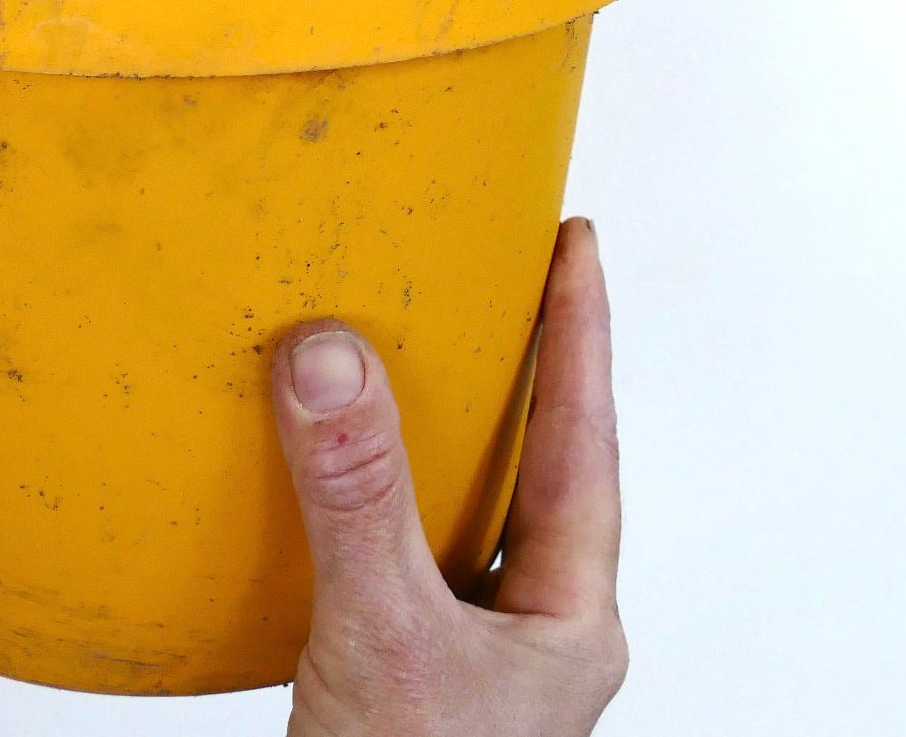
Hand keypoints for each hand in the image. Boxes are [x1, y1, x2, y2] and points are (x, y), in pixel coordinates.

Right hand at [272, 217, 626, 735]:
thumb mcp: (387, 644)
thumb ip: (361, 501)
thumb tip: (333, 356)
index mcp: (565, 613)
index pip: (585, 437)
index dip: (581, 328)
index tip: (576, 236)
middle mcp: (524, 623)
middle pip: (537, 461)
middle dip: (520, 360)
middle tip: (497, 264)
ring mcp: (464, 650)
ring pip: (463, 506)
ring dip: (441, 424)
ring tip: (413, 341)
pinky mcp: (399, 668)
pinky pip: (390, 546)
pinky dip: (362, 488)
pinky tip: (320, 467)